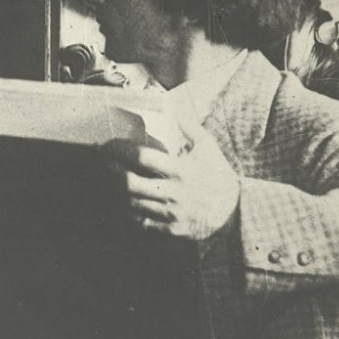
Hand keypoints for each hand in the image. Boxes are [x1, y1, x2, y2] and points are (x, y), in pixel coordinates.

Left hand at [108, 115, 239, 239]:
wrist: (237, 212)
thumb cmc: (219, 176)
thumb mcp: (208, 148)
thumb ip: (190, 127)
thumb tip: (174, 107)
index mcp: (181, 170)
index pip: (142, 157)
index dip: (120, 150)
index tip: (107, 145)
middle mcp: (174, 192)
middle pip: (130, 183)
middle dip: (110, 171)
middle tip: (101, 162)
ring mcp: (171, 213)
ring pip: (131, 203)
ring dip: (115, 191)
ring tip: (106, 180)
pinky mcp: (171, 230)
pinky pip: (141, 223)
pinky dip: (128, 213)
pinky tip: (121, 203)